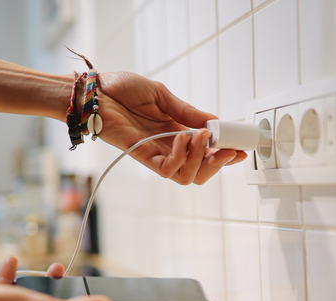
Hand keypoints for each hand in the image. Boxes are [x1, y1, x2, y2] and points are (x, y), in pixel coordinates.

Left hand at [96, 72, 247, 184]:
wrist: (94, 92)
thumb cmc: (121, 90)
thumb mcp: (163, 96)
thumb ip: (188, 112)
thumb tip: (216, 122)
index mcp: (176, 132)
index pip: (206, 151)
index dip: (225, 153)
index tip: (241, 147)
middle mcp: (169, 147)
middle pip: (201, 171)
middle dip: (219, 163)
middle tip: (228, 148)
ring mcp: (156, 154)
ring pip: (188, 176)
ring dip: (201, 159)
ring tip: (202, 137)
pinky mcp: (142, 156)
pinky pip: (167, 171)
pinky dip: (180, 158)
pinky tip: (182, 139)